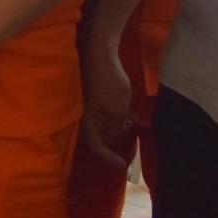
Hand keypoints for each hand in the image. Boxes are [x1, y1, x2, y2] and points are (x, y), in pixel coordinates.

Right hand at [80, 42, 134, 167]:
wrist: (98, 51)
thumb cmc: (107, 81)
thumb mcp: (118, 107)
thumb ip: (117, 125)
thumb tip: (117, 136)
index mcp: (86, 119)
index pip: (96, 146)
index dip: (109, 158)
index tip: (124, 166)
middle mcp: (83, 114)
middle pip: (98, 136)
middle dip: (115, 142)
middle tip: (131, 145)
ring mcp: (87, 102)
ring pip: (102, 123)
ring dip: (118, 127)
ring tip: (134, 127)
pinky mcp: (93, 93)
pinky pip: (104, 111)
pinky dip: (116, 115)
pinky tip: (129, 113)